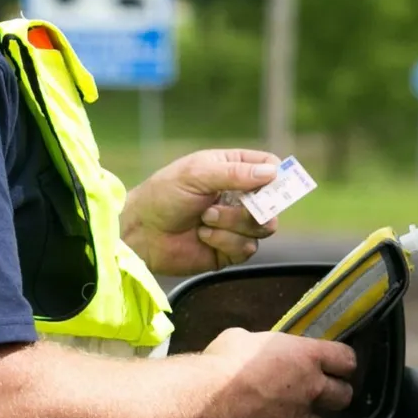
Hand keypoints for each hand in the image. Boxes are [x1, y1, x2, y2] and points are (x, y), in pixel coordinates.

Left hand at [121, 149, 282, 276]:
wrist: (142, 233)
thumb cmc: (163, 195)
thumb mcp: (197, 175)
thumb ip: (235, 173)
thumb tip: (273, 173)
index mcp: (232, 169)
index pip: (269, 168)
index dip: (275, 176)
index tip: (270, 183)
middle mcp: (238, 196)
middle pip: (273, 203)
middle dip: (253, 206)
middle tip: (232, 205)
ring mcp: (235, 224)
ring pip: (262, 227)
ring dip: (233, 223)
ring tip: (205, 218)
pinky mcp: (230, 249)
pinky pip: (247, 248)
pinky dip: (225, 241)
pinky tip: (203, 235)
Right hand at [201, 329, 356, 417]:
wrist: (208, 398)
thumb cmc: (225, 361)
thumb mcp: (242, 338)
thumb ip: (259, 348)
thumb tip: (252, 352)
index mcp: (306, 357)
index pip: (346, 359)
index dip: (342, 363)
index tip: (334, 365)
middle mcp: (310, 389)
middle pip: (343, 397)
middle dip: (334, 396)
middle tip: (318, 394)